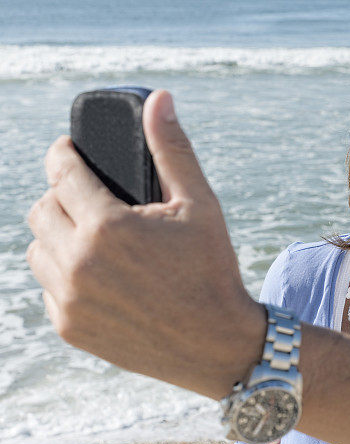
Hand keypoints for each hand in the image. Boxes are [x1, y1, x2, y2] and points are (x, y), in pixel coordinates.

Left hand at [26, 90, 265, 398]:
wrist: (217, 344)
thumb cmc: (213, 270)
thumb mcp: (201, 205)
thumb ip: (173, 150)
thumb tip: (160, 99)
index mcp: (109, 226)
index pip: (61, 172)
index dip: (62, 154)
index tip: (68, 150)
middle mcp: (78, 263)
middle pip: (41, 209)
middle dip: (61, 195)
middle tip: (89, 197)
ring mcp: (69, 299)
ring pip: (37, 248)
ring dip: (57, 235)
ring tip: (91, 235)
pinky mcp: (69, 327)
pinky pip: (48, 287)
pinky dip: (64, 274)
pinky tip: (98, 273)